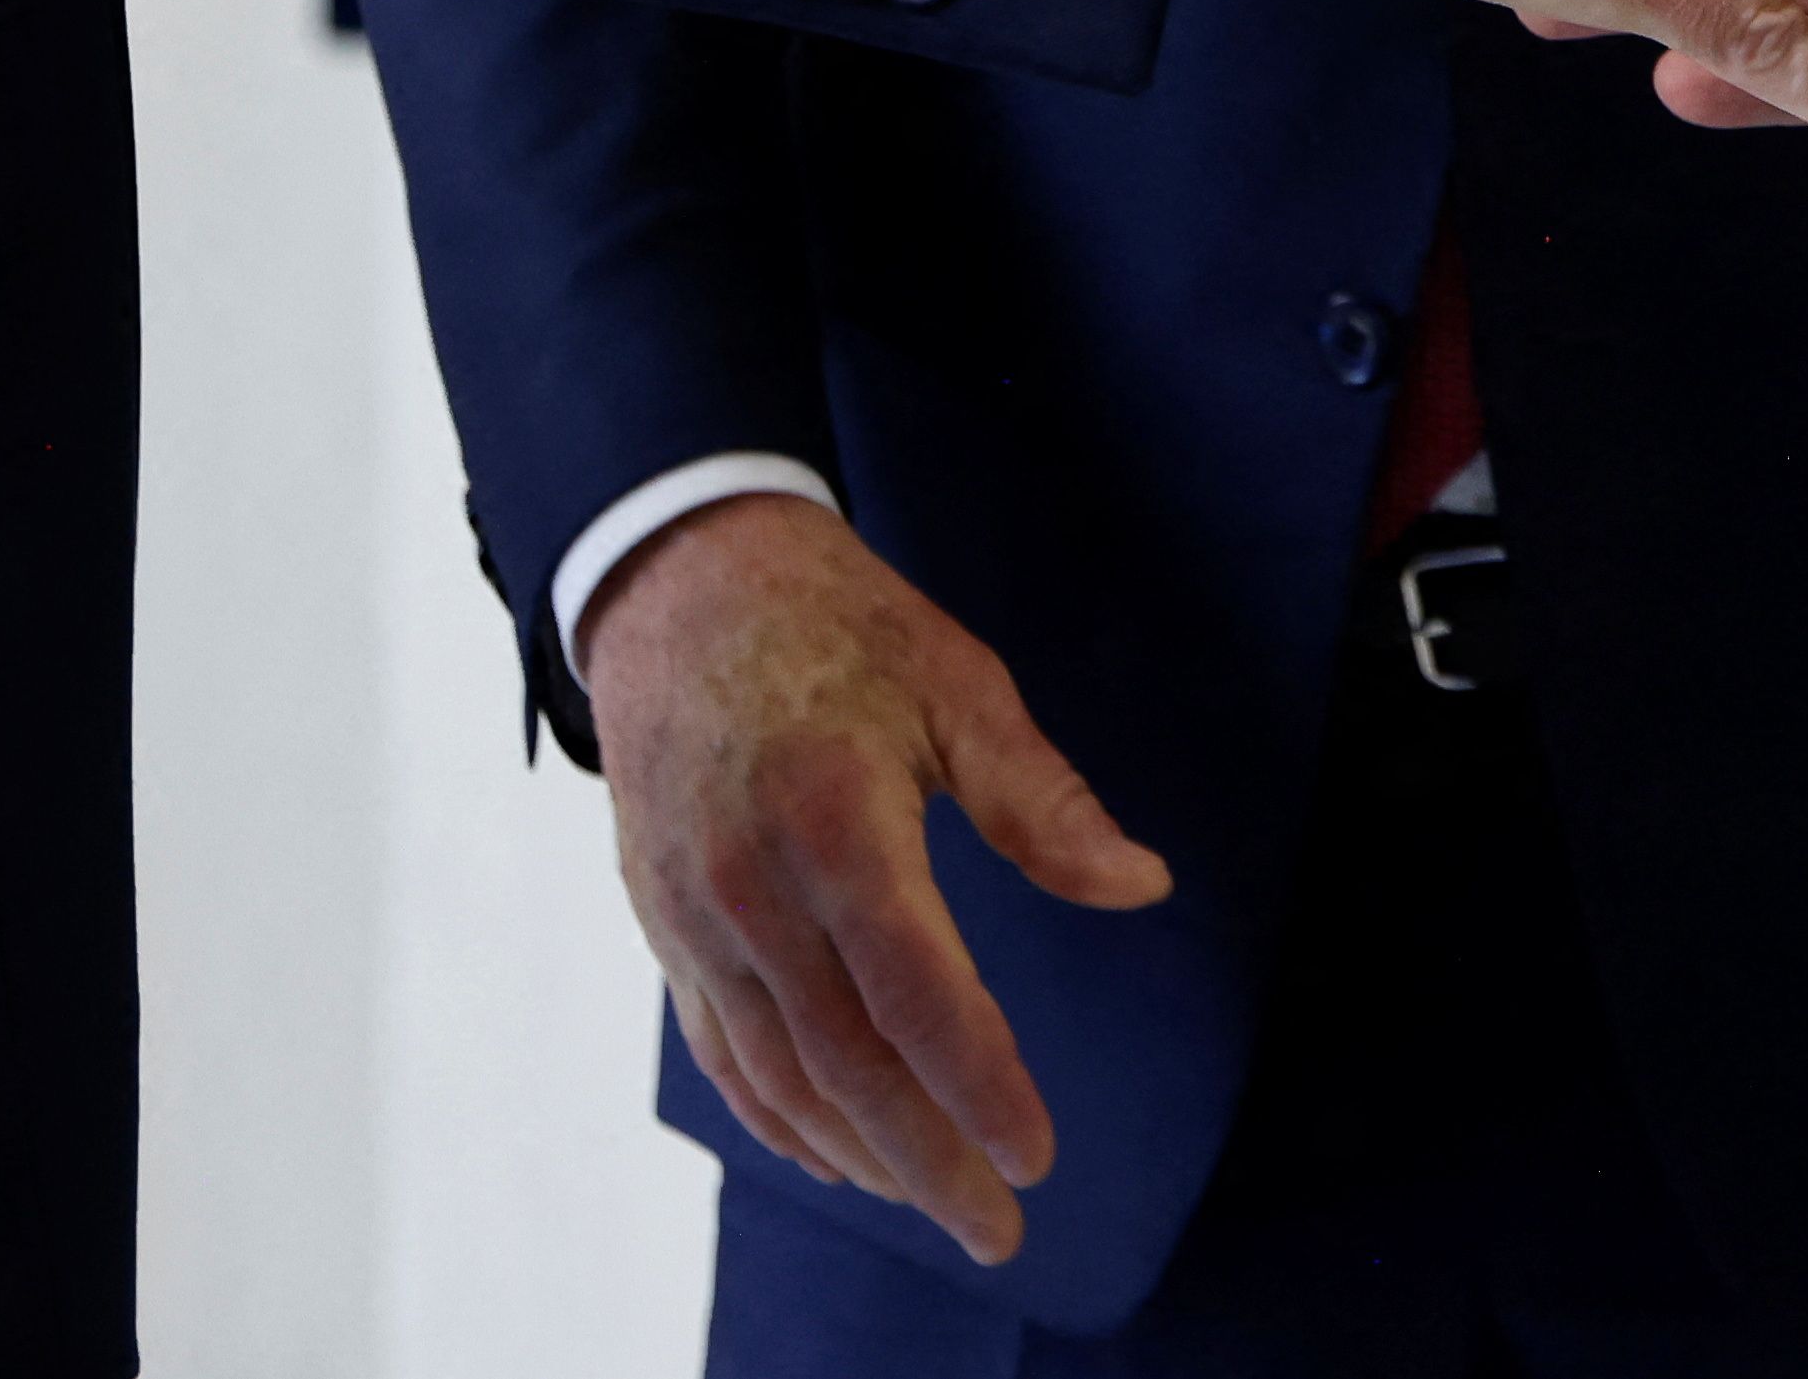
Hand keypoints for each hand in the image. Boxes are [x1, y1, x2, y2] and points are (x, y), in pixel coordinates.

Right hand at [584, 491, 1169, 1267]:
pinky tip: (834, 1155)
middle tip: (997, 1225)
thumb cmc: (837, 624)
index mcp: (834, 817)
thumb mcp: (959, 683)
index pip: (914, 989)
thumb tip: (1143, 886)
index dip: (978, 1081)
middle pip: (844, 1061)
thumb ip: (1044, 801)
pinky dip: (777, 1119)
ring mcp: (694, 914)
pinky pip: (722, 1051)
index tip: (1036, 1152)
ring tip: (935, 1197)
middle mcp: (750, 883)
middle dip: (925, 1160)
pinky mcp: (664, 924)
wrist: (680, 582)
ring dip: (860, 1152)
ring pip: (779, 1073)